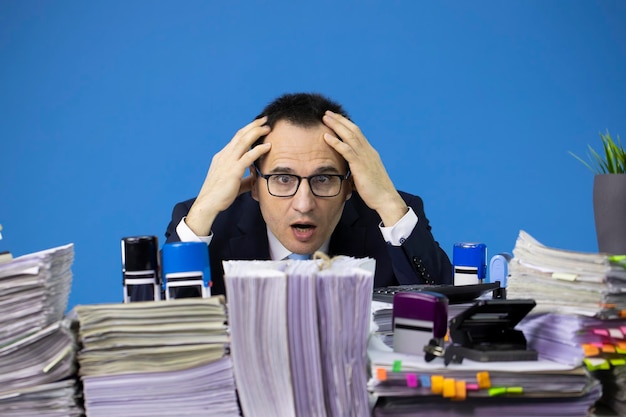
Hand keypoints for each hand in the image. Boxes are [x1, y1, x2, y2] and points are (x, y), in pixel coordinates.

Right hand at [186, 117, 270, 235]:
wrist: (207, 204)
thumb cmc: (219, 196)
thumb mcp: (235, 184)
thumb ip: (246, 179)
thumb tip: (256, 178)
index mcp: (222, 157)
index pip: (236, 139)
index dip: (247, 130)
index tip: (258, 125)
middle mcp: (224, 156)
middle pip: (240, 135)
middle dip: (253, 125)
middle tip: (264, 119)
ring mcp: (228, 162)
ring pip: (243, 141)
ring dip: (257, 132)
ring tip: (268, 127)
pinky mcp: (233, 171)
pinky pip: (248, 156)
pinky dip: (259, 149)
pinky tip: (269, 146)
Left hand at [322, 111, 407, 226]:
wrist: (385, 199)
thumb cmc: (375, 192)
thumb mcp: (364, 177)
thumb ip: (356, 171)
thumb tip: (348, 174)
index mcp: (369, 153)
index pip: (357, 133)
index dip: (346, 124)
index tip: (335, 118)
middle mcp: (368, 151)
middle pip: (353, 130)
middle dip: (339, 120)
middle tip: (327, 112)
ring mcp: (365, 157)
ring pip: (349, 136)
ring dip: (336, 125)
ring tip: (324, 118)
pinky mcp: (360, 165)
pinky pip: (346, 150)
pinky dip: (335, 142)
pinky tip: (325, 136)